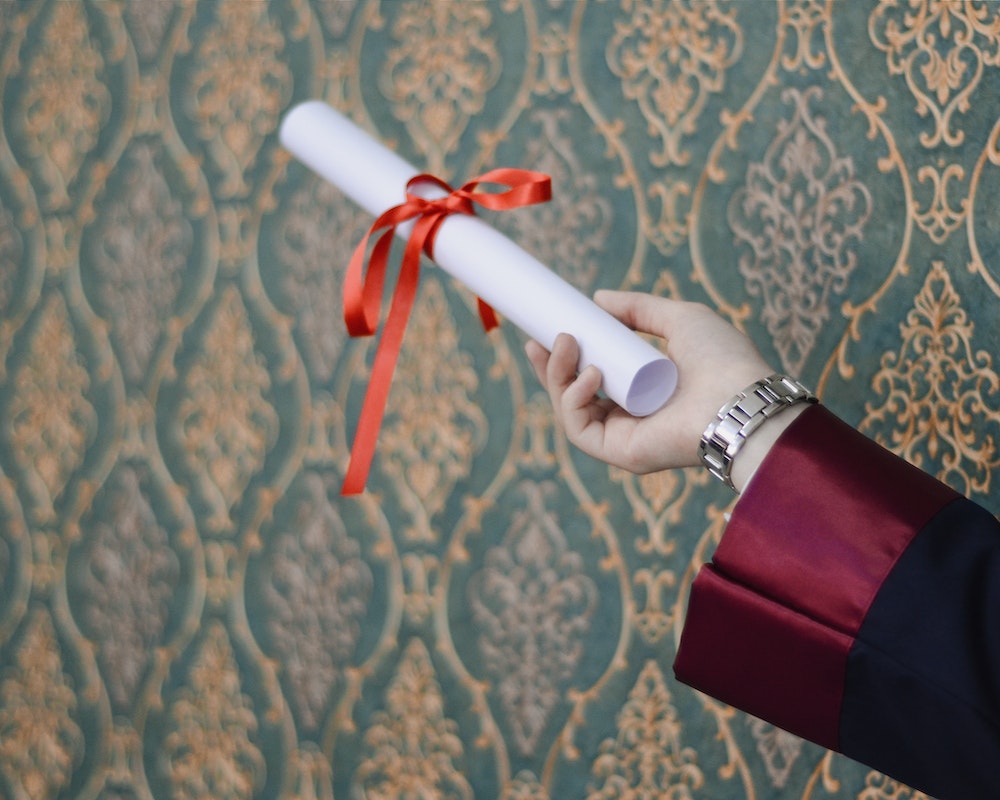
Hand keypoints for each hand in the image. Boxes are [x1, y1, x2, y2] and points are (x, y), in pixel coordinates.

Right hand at [525, 290, 776, 476]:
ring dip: (557, 377)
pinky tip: (590, 375)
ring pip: (569, 411)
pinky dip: (573, 400)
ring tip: (566, 345)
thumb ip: (640, 308)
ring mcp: (623, 437)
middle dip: (550, 368)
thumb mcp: (679, 319)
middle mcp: (629, 417)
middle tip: (538, 340)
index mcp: (642, 390)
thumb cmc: (723, 360)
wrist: (741, 397)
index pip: (591, 377)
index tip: (551, 329)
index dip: (566, 356)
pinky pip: (578, 430)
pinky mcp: (620, 454)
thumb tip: (598, 300)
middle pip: (572, 396)